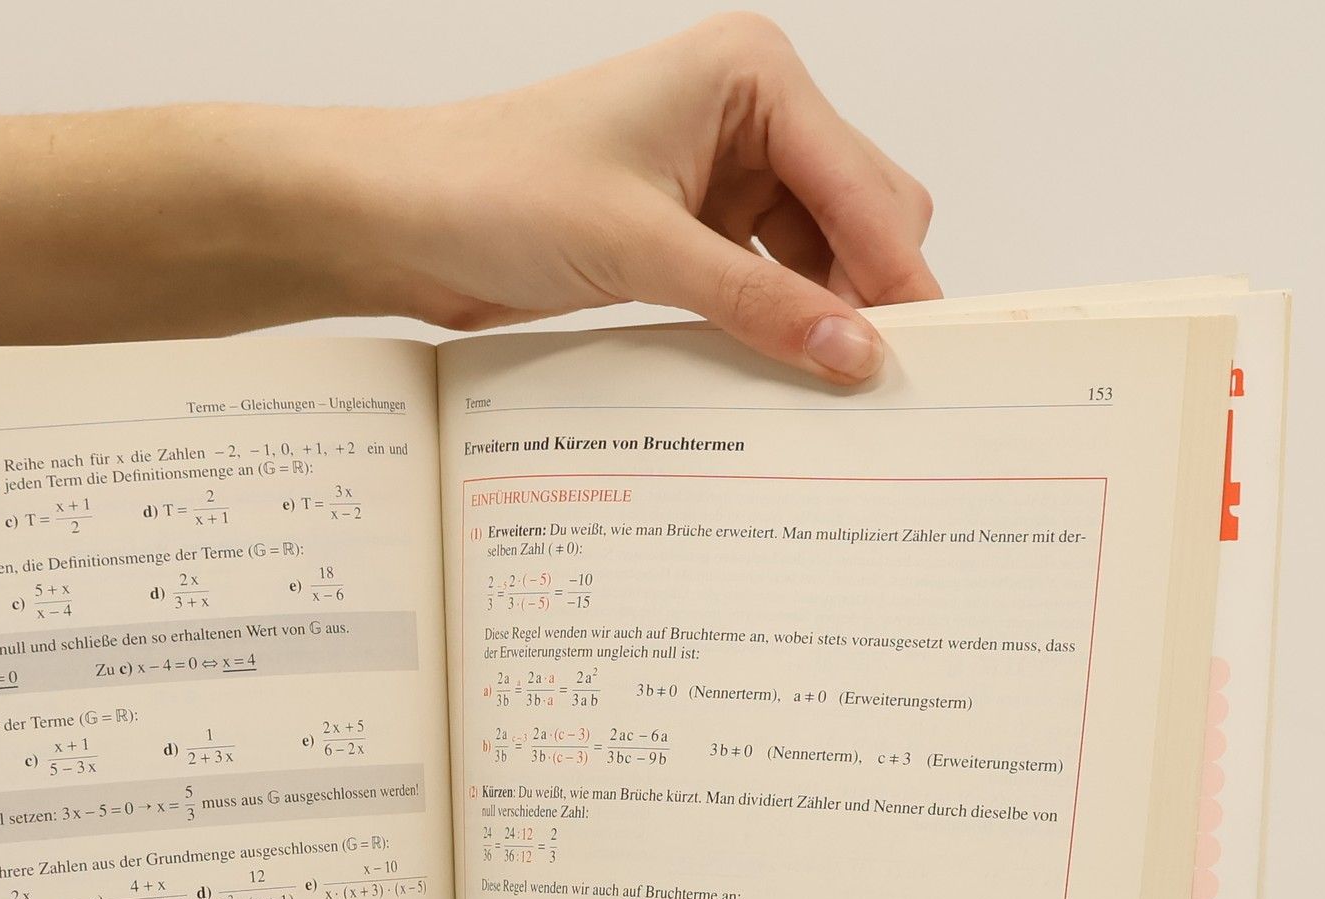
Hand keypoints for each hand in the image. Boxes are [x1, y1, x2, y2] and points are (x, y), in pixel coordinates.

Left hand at [369, 13, 938, 381]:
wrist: (405, 219)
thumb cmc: (498, 190)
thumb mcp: (642, 251)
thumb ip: (758, 305)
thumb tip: (854, 354)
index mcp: (752, 76)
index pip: (863, 183)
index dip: (895, 272)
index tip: (920, 356)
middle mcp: (749, 115)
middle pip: (860, 214)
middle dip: (869, 293)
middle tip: (878, 387)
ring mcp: (721, 175)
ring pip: (819, 257)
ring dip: (822, 319)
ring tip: (831, 397)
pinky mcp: (690, 231)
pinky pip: (765, 286)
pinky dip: (775, 328)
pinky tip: (779, 378)